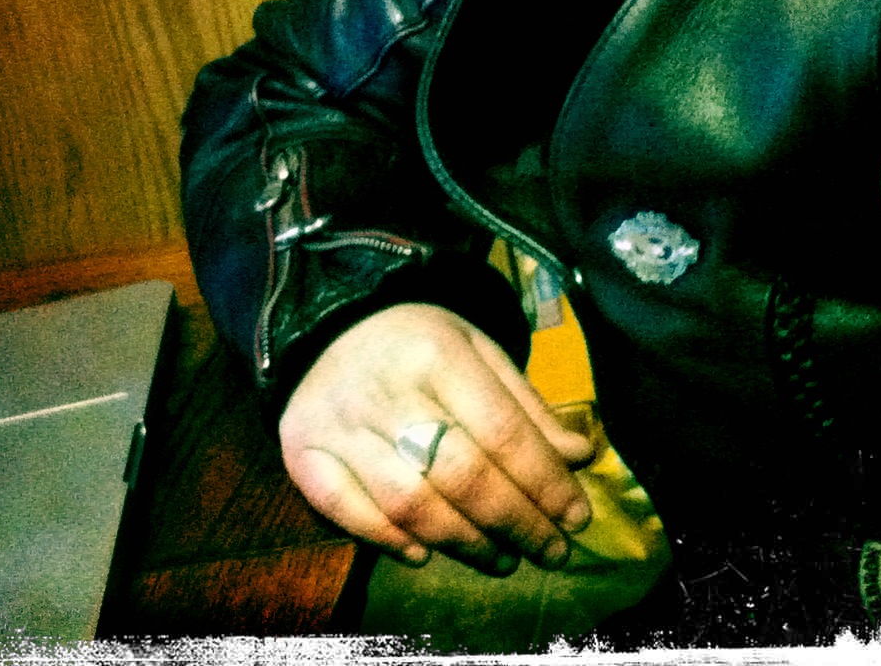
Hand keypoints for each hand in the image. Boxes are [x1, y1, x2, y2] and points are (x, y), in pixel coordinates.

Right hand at [279, 301, 594, 567]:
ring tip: (502, 558)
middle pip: (460, 475)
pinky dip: (388, 541)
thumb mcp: (479, 351)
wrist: (330, 322)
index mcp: (439, 354)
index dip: (544, 482)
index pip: (503, 432)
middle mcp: (388, 390)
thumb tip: (579, 458)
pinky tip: (425, 554)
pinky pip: (345, 512)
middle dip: (515, 522)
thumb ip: (526, 407)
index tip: (576, 518)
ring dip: (463, 543)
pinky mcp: (301, 453)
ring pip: (408, 503)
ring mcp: (340, 425)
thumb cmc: (420, 341)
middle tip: (549, 551)